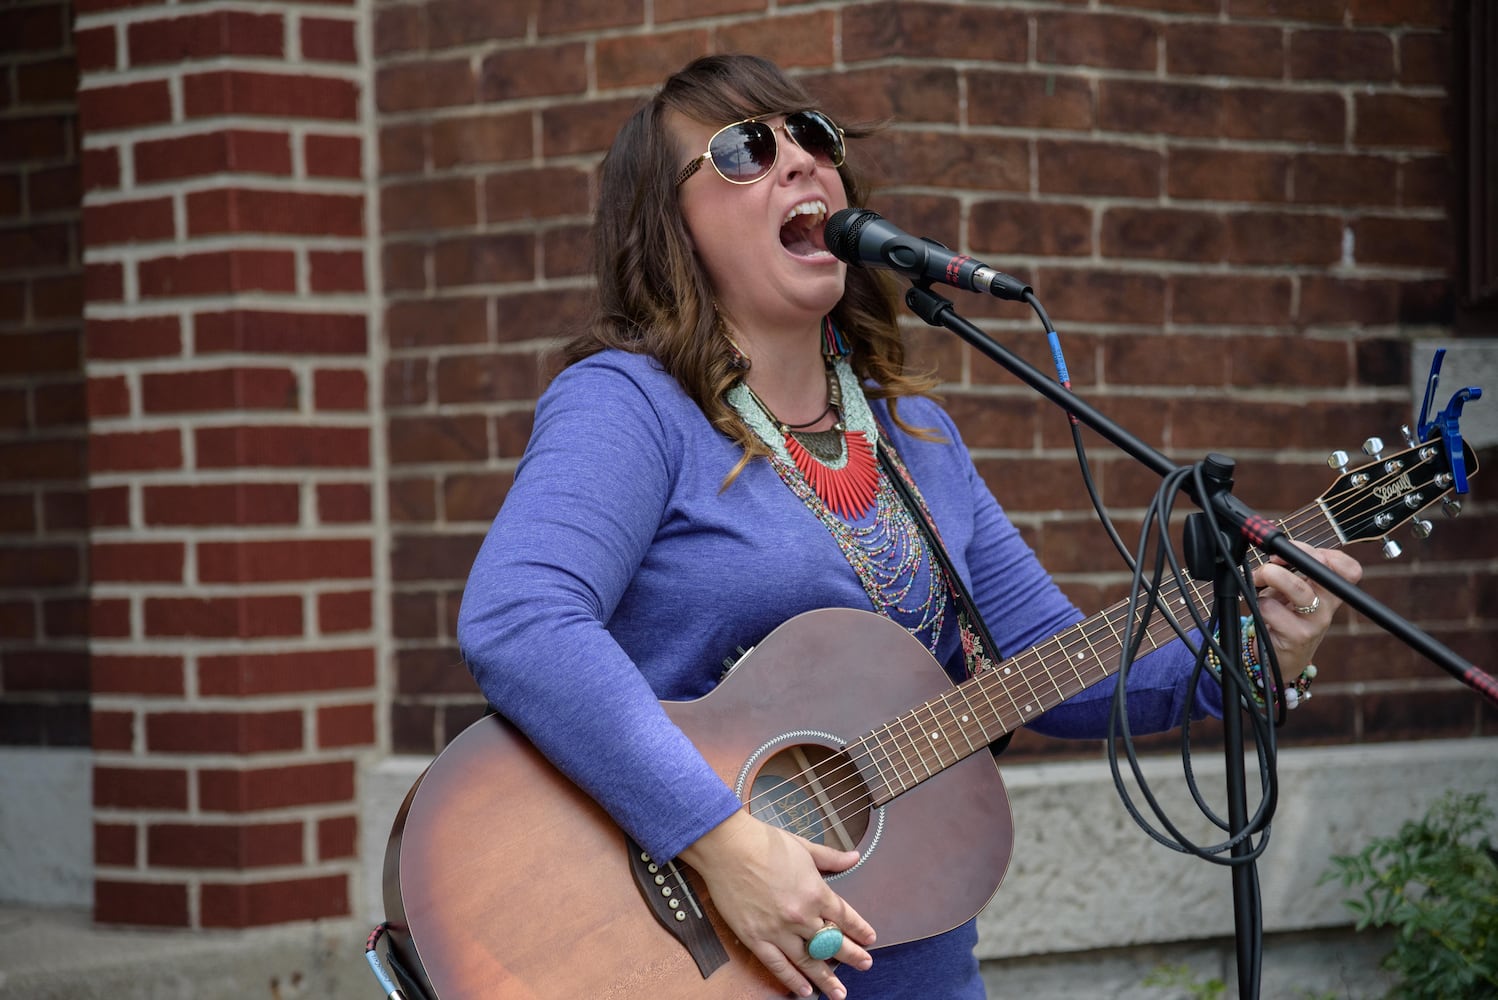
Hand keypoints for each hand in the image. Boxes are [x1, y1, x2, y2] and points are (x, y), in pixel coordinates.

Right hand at [679, 809, 875, 998]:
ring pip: (808, 961)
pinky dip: (791, 980)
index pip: (845, 918)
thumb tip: (855, 857)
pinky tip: (804, 990)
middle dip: (852, 956)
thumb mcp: (804, 847)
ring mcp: (778, 930)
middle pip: (832, 943)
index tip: (870, 940)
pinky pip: (777, 965)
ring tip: (839, 993)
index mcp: (816, 893)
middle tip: (865, 966)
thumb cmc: (765, 843)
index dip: (860, 930)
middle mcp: (801, 916)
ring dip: (826, 978)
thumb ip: (831, 858)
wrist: (728, 847)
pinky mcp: (755, 938)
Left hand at [1250, 542, 1362, 678]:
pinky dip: (1260, 603)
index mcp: (1330, 593)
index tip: (1302, 552)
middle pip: (1322, 573)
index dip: (1331, 556)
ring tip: (1261, 577)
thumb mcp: (1291, 593)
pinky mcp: (1296, 636)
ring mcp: (1314, 623)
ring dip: (1274, 576)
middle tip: (1274, 559)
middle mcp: (1328, 608)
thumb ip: (1289, 573)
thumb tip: (1276, 555)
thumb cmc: (1285, 619)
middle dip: (1295, 556)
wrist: (1280, 657)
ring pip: (1300, 590)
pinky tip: (1262, 610)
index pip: (1350, 571)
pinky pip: (1273, 610)